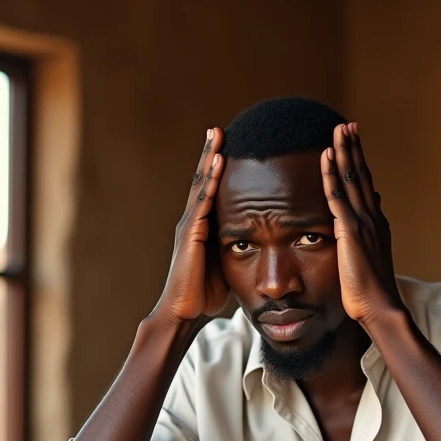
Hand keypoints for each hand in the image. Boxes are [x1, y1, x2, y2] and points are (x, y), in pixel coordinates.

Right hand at [154, 128, 228, 322]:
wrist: (184, 312)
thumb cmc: (204, 294)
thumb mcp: (225, 266)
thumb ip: (234, 250)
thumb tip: (255, 247)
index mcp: (201, 227)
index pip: (210, 191)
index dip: (217, 169)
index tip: (228, 146)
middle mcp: (192, 221)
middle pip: (202, 179)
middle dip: (210, 153)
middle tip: (219, 128)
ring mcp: (190, 225)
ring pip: (200, 184)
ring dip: (209, 157)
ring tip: (217, 133)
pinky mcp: (191, 234)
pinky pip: (203, 201)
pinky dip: (210, 180)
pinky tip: (218, 162)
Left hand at [321, 122, 403, 324]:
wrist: (380, 307)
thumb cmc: (371, 293)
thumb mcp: (369, 260)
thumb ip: (367, 237)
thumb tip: (368, 219)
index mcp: (377, 224)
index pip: (366, 187)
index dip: (360, 163)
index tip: (354, 144)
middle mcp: (373, 218)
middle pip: (361, 175)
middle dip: (355, 148)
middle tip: (348, 125)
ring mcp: (363, 222)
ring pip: (352, 179)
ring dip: (345, 151)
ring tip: (339, 129)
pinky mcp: (350, 230)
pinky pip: (337, 195)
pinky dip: (332, 173)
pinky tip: (327, 155)